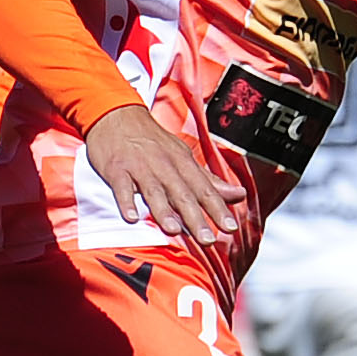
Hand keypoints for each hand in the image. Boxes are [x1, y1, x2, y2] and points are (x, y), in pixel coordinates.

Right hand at [81, 106, 233, 246]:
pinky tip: (131, 217)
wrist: (117, 116)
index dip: (218, 208)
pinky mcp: (117, 170)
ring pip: (154, 192)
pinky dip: (126, 202)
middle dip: (195, 217)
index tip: (229, 227)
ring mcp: (140, 168)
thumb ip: (209, 180)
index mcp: (183, 163)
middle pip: (182, 194)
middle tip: (207, 239)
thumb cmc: (153, 142)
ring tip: (173, 230)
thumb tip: (239, 195)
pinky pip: (122, 188)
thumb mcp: (183, 156)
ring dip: (163, 211)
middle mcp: (164, 166)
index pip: (204, 189)